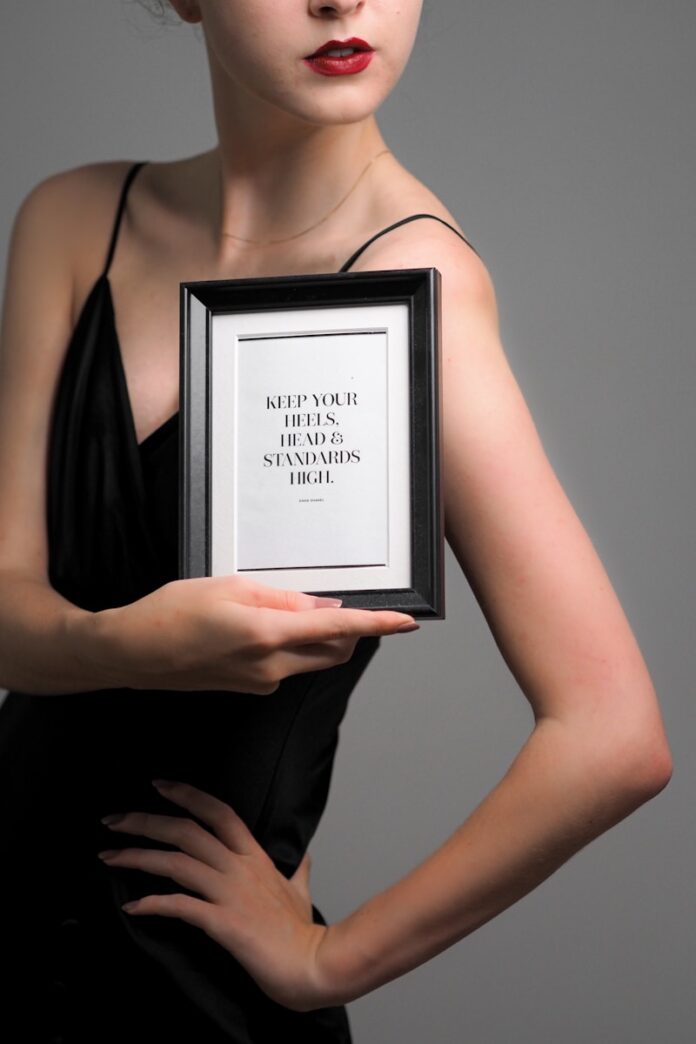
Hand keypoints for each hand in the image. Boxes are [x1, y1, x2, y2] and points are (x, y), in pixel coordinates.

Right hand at [77, 574, 418, 693]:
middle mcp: (271, 667)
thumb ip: (283, 599)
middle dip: (350, 630)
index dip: (378, 625)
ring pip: (311, 659)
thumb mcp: (230, 588)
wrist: (132, 654)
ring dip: (319, 637)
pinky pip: (286, 666)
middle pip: (333, 649)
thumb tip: (323, 606)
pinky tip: (260, 625)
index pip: (339, 629)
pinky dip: (291, 646)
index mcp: (268, 635)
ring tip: (286, 607)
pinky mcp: (249, 689)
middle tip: (344, 601)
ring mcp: (260, 683)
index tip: (406, 621)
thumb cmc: (171, 613)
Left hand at [97, 779, 336, 1012]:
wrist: (314, 966)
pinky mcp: (223, 923)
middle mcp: (240, 868)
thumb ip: (298, 870)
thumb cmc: (304, 934)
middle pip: (186, 831)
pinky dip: (152, 904)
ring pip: (176, 863)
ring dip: (137, 857)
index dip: (187, 795)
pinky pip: (180, 906)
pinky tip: (132, 906)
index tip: (158, 785)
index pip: (219, 811)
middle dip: (145, 821)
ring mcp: (231, 894)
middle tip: (113, 820)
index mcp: (255, 857)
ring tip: (108, 856)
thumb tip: (304, 856)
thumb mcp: (301, 892)